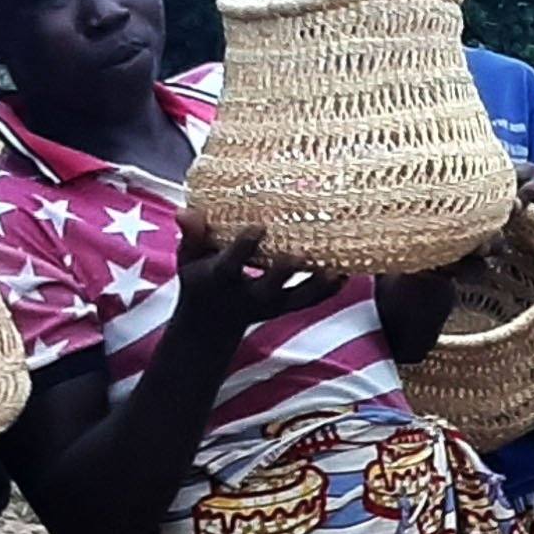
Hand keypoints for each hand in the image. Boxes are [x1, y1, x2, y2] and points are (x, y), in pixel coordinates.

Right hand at [173, 228, 339, 357]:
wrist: (212, 322)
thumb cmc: (201, 278)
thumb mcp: (189, 258)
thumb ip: (192, 235)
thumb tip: (185, 211)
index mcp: (222, 280)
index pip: (232, 265)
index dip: (245, 246)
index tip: (259, 226)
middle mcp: (250, 296)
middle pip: (270, 287)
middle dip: (285, 272)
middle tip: (303, 254)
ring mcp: (273, 305)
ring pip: (299, 298)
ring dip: (319, 285)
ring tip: (339, 266)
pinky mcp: (289, 308)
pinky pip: (313, 300)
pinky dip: (330, 289)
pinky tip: (349, 271)